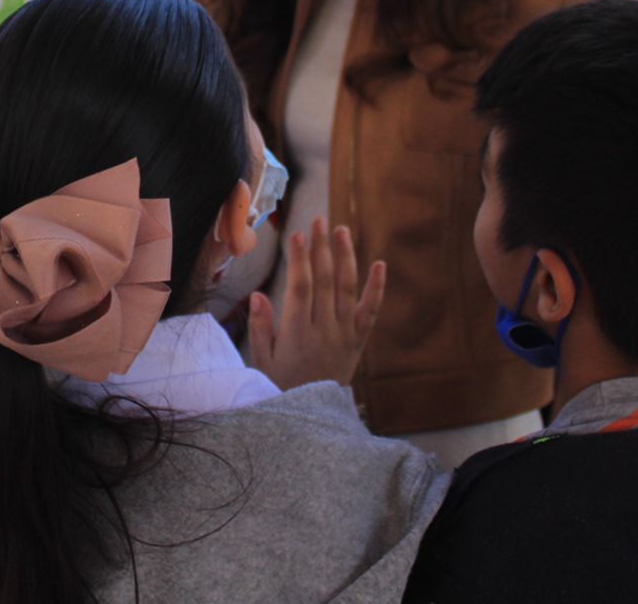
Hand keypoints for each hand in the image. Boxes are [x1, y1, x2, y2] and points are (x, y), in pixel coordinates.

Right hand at [249, 218, 385, 389]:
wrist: (315, 417)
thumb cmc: (282, 387)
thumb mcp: (262, 362)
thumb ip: (260, 328)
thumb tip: (259, 295)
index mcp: (297, 334)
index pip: (301, 288)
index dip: (299, 260)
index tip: (296, 235)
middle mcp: (324, 330)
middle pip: (325, 282)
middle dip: (320, 249)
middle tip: (318, 221)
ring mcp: (345, 334)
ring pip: (347, 289)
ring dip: (345, 257)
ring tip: (340, 230)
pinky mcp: (359, 340)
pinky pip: (370, 311)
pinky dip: (376, 288)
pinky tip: (379, 264)